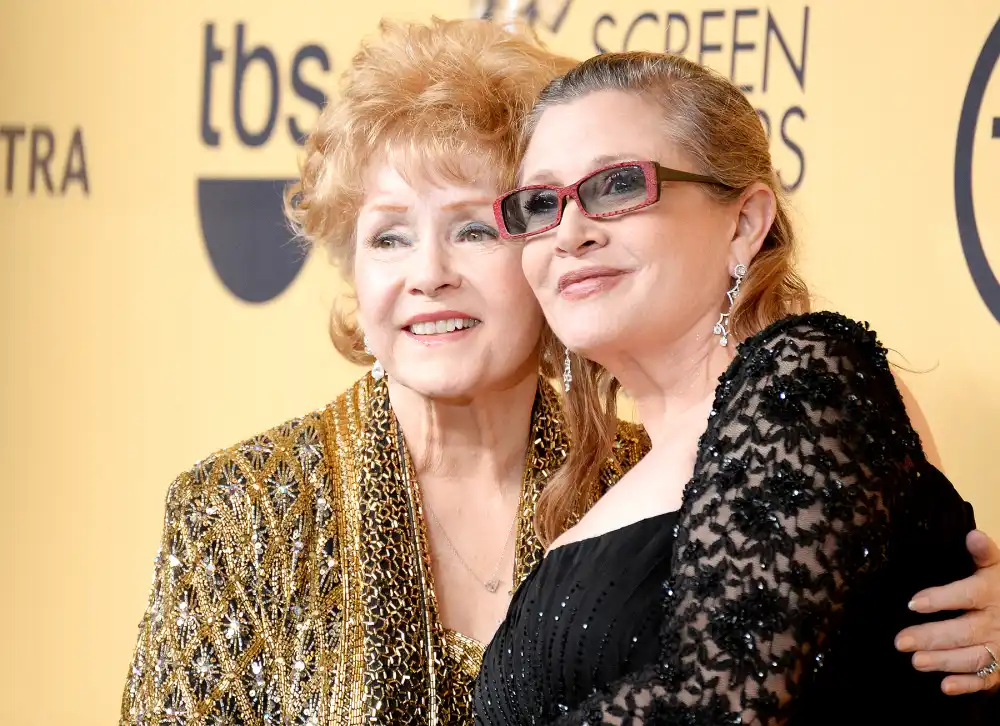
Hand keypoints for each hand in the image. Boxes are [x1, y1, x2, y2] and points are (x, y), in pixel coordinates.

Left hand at [895, 530, 999, 694]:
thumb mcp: (996, 568)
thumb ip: (984, 554)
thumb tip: (972, 535)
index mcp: (991, 593)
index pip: (966, 595)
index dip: (941, 599)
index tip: (913, 603)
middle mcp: (996, 623)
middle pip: (964, 632)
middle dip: (932, 637)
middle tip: (900, 642)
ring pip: (973, 657)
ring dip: (944, 662)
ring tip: (916, 661)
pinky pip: (986, 680)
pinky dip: (967, 685)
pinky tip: (945, 686)